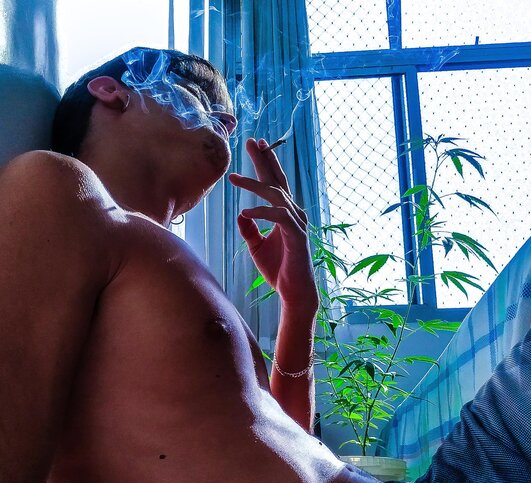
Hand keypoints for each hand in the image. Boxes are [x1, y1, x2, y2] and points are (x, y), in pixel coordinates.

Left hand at [228, 138, 318, 313]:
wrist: (294, 292)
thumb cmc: (278, 270)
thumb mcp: (257, 246)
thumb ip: (249, 229)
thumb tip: (240, 214)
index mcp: (284, 215)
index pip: (275, 184)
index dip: (266, 164)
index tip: (257, 145)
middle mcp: (293, 214)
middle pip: (278, 181)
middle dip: (265, 160)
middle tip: (252, 141)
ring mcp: (297, 224)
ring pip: (276, 196)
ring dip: (254, 185)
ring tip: (234, 177)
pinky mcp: (296, 236)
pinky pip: (278, 217)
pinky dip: (261, 213)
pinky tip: (245, 210)